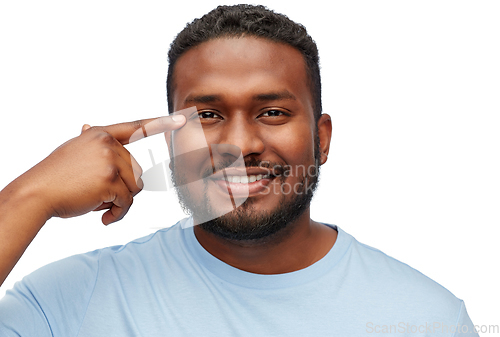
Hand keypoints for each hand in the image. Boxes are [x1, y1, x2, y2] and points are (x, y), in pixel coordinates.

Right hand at [22, 115, 184, 224]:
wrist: (35, 193)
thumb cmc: (54, 176)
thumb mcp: (73, 151)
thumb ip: (89, 142)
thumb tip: (88, 125)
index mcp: (100, 134)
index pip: (136, 127)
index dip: (161, 123)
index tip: (182, 120)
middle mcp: (108, 144)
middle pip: (137, 171)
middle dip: (124, 188)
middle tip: (100, 195)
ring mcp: (110, 161)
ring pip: (135, 187)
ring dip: (120, 202)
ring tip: (98, 203)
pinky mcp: (111, 180)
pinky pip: (128, 202)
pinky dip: (118, 213)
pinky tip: (103, 216)